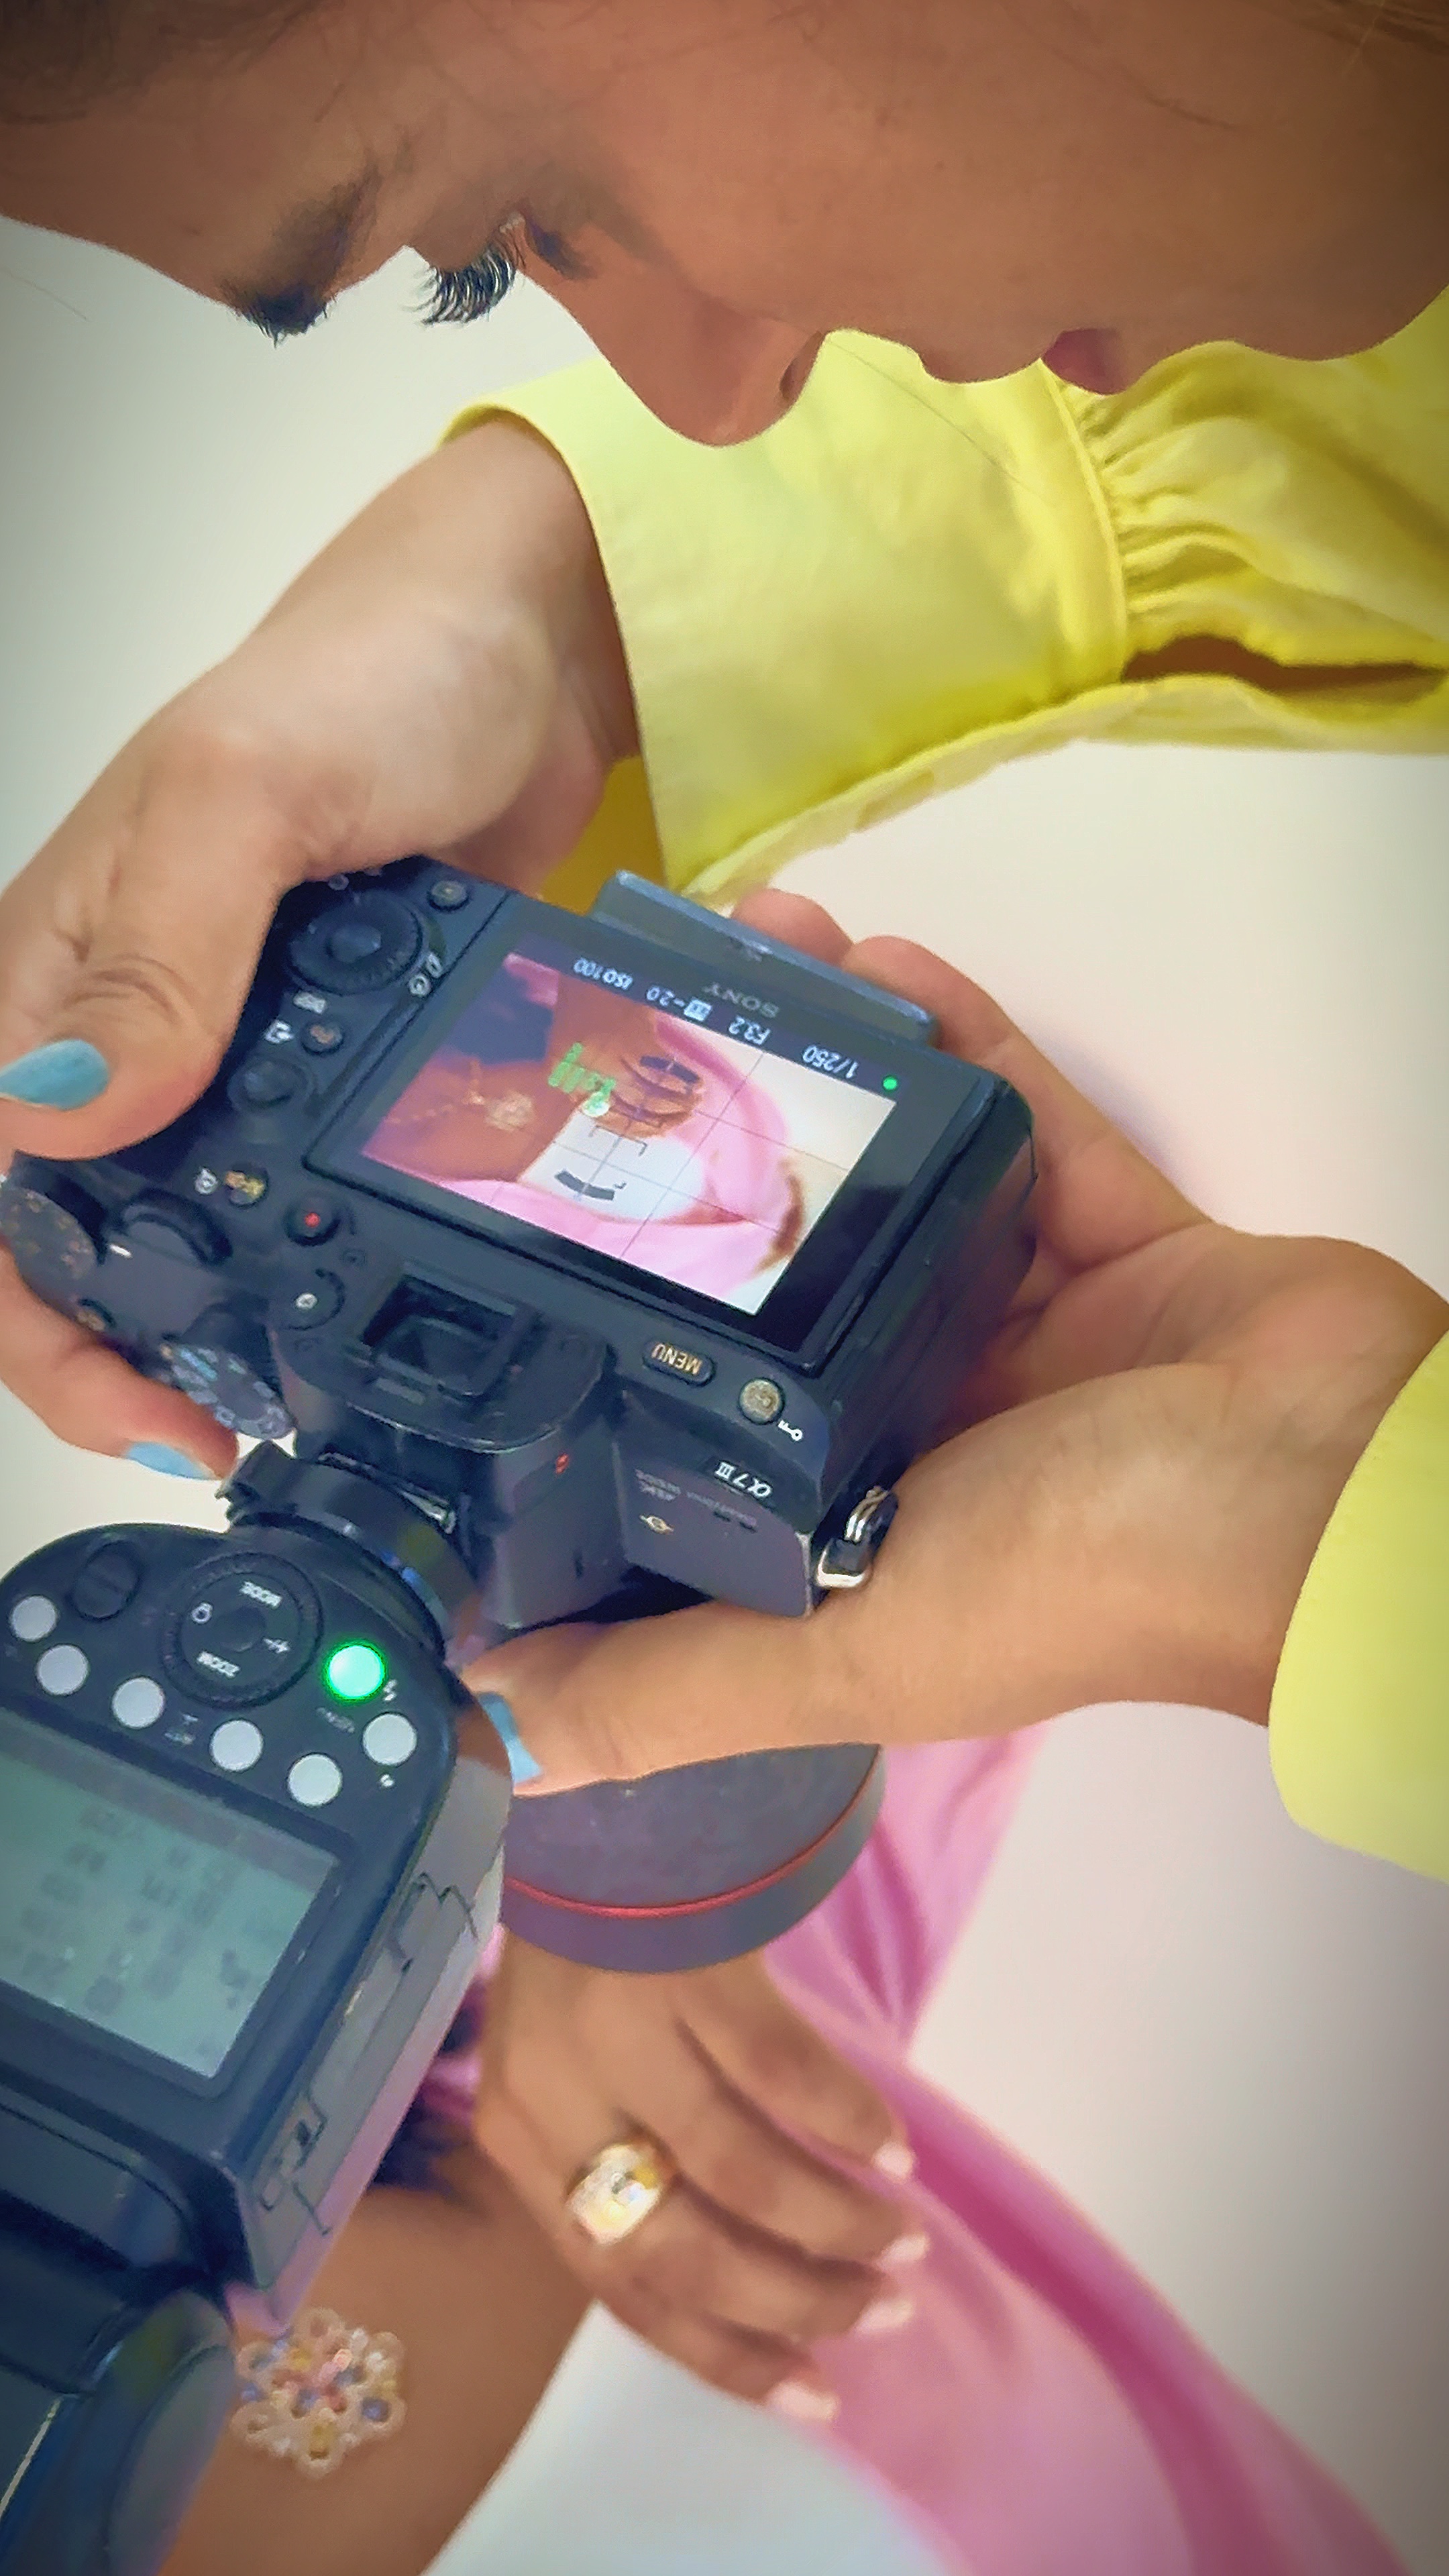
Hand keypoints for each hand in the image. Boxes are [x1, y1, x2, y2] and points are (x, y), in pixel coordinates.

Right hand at [0, 420, 633, 1473]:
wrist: (512, 648)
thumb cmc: (359, 677)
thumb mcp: (239, 793)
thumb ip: (158, 951)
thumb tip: (67, 1114)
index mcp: (48, 979)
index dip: (37, 1326)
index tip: (142, 1407)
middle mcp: (123, 1032)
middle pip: (77, 1241)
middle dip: (130, 1355)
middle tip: (236, 1436)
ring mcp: (227, 1055)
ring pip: (185, 1233)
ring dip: (226, 1326)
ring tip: (305, 1404)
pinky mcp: (326, 1063)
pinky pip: (298, 1186)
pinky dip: (322, 1252)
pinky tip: (377, 1298)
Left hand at [466, 891, 1447, 1777]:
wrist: (1328, 1479)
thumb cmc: (1084, 1575)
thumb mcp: (845, 1653)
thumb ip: (669, 1687)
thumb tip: (485, 1720)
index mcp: (855, 1515)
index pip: (702, 1417)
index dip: (611, 1329)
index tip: (515, 1217)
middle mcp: (927, 1410)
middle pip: (787, 1264)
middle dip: (707, 1156)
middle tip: (617, 1042)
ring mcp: (1022, 1310)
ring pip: (890, 1171)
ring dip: (815, 1067)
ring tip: (728, 956)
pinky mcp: (1108, 1225)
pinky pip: (1014, 1113)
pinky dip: (953, 1035)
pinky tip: (869, 954)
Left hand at [472, 1934, 922, 2415]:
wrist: (577, 1786)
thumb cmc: (589, 1937)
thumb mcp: (575, 2064)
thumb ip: (627, 2155)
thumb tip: (735, 2268)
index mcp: (523, 2141)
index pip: (621, 2289)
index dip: (725, 2354)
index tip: (814, 2391)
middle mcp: (557, 2101)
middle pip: (685, 2251)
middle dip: (796, 2301)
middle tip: (882, 2310)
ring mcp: (617, 2032)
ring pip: (741, 2175)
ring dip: (837, 2221)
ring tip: (903, 2238)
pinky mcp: (680, 1968)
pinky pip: (781, 2073)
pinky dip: (846, 2120)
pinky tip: (892, 2146)